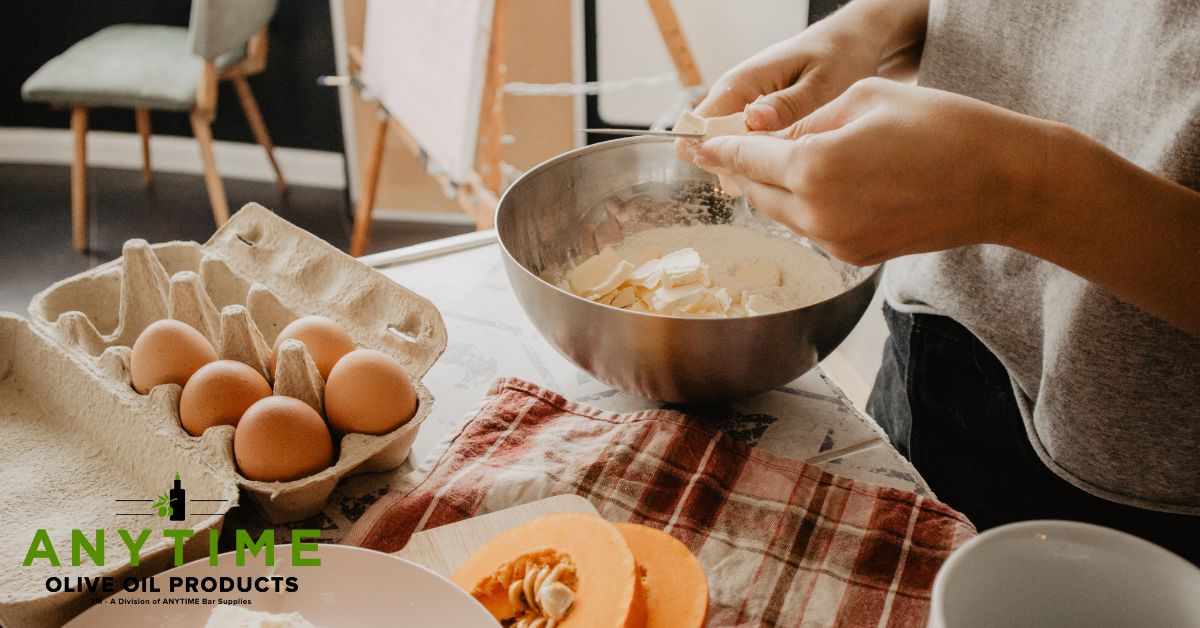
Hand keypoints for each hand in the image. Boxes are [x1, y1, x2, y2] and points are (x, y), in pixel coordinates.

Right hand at [676, 0, 927, 158]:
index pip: (701, 123)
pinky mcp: (754, 116)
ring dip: (751, 166)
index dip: (713, 153)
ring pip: (727, 148)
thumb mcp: (821, 82)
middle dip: (737, 167)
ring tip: (791, 172)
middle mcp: (733, 95)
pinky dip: (763, 159)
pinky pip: (745, 144)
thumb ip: (787, 104)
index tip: (748, 174)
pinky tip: (791, 164)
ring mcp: (742, 106)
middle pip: (711, 143)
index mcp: (742, 83)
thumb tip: (751, 120)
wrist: (848, 42)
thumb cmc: (838, 57)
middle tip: (780, 177)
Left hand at [695, 77, 1199, 335]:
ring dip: (773, 189)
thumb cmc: (946, 128)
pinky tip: (817, 183)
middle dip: (741, 170)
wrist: (1007, 183)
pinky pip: (813, 228)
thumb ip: (812, 122)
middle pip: (757, 192)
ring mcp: (837, 241)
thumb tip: (780, 140)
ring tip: (770, 163)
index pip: (745, 159)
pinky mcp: (858, 255)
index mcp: (813, 169)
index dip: (714, 150)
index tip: (689, 144)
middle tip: (720, 152)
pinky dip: (805, 205)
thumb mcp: (866, 99)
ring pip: (783, 213)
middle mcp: (817, 214)